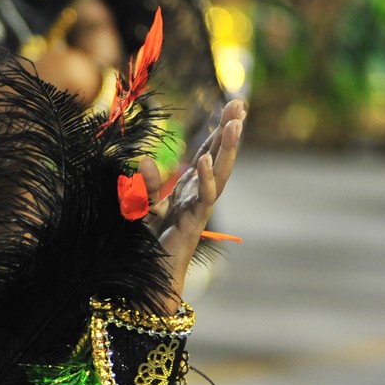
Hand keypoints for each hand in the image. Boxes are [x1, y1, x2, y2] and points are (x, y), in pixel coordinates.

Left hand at [131, 99, 242, 310]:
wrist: (150, 281)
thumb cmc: (148, 247)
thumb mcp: (143, 209)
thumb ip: (146, 186)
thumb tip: (146, 160)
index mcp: (189, 191)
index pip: (208, 155)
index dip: (218, 132)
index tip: (231, 106)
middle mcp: (199, 197)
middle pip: (219, 158)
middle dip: (231, 131)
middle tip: (241, 104)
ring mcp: (199, 210)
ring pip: (219, 175)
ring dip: (227, 149)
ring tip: (235, 122)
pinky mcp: (193, 223)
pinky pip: (203, 198)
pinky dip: (204, 178)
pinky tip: (204, 158)